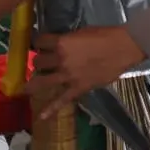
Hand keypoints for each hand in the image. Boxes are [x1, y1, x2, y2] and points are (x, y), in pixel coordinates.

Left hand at [29, 27, 145, 114]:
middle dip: (38, 61)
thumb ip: (68, 40)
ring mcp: (68, 76)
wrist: (122, 47)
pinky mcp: (77, 88)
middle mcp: (61, 59)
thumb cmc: (104, 35)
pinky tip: (41, 117)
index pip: (40, 41)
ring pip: (43, 80)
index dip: (39, 42)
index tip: (40, 44)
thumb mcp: (81, 32)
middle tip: (42, 62)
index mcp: (62, 42)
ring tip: (27, 87)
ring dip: (34, 83)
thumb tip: (62, 45)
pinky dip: (51, 109)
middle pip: (39, 61)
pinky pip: (61, 100)